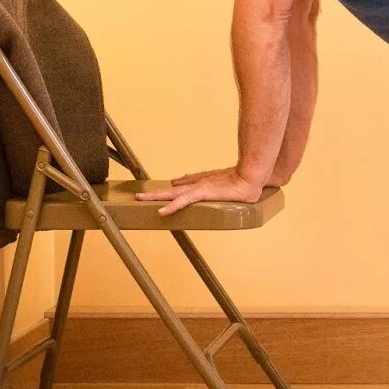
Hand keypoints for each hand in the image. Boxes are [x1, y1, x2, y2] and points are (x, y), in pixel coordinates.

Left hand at [135, 167, 264, 216]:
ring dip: (155, 197)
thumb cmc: (242, 180)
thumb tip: (202, 186)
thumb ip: (217, 184)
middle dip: (155, 193)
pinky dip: (171, 206)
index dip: (171, 187)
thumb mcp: (227, 184)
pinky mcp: (202, 192)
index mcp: (203, 181)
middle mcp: (197, 183)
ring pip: (172, 193)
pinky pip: (183, 201)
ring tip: (140, 200)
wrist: (250, 177)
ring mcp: (198, 187)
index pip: (183, 184)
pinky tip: (161, 211)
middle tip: (138, 196)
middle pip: (171, 189)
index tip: (161, 190)